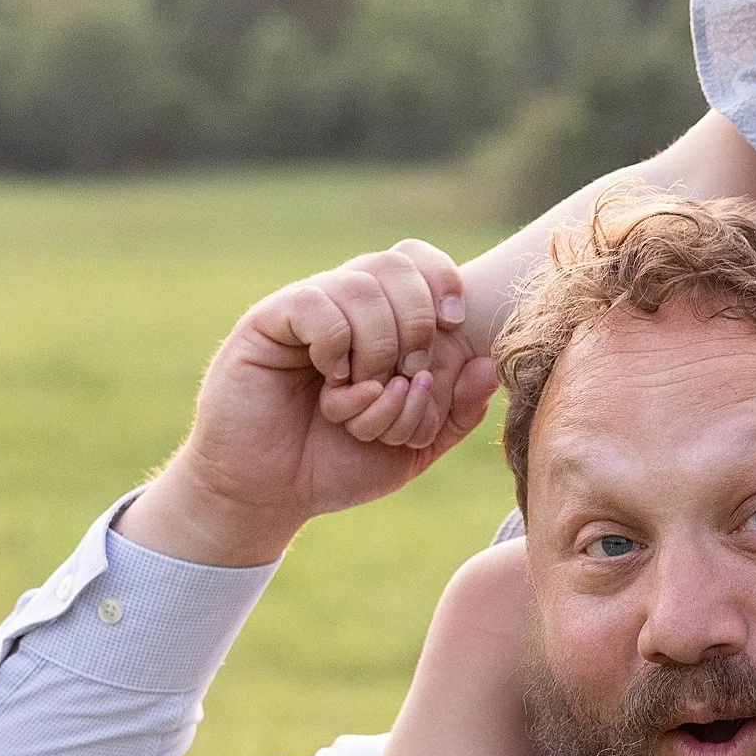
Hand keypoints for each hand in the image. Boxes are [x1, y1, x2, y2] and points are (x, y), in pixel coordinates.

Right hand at [120, 241, 496, 566]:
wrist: (273, 494)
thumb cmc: (339, 463)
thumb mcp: (412, 446)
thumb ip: (455, 412)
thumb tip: (488, 365)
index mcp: (383, 320)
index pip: (420, 261)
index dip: (443, 284)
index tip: (453, 329)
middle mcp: (344, 303)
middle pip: (398, 266)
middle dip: (418, 328)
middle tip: (408, 379)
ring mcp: (306, 308)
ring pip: (361, 286)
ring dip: (378, 349)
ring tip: (364, 394)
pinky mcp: (268, 321)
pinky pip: (315, 305)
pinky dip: (336, 347)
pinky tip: (330, 382)